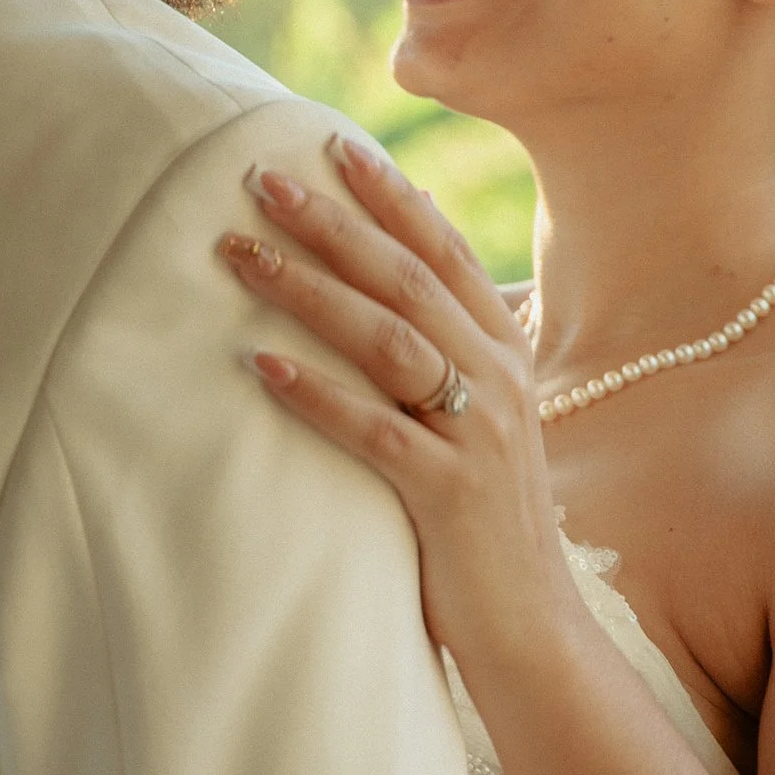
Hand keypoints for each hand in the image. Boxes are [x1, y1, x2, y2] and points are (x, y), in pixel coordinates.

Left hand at [221, 135, 582, 681]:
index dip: (389, 196)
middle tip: (259, 179)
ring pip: (386, 339)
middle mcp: (500, 380)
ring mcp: (478, 436)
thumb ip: (455, 346)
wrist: (535, 630)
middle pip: (406, 279)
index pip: (443, 252)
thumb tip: (407, 260)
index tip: (333, 144)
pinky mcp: (449, 493)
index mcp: (507, 352)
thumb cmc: (489, 521)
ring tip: (239, 255)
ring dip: (307, 289)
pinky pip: (371, 428)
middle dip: (330, 222)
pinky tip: (258, 363)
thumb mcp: (486, 418)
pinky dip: (314, 391)